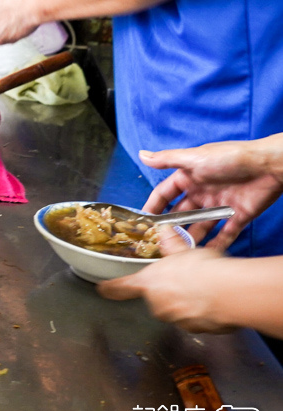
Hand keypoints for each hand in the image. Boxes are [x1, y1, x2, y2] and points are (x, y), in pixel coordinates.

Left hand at [97, 228, 235, 333]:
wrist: (227, 292)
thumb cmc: (200, 268)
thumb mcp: (183, 251)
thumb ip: (171, 245)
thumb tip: (164, 231)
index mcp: (148, 283)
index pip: (120, 287)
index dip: (110, 288)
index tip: (101, 289)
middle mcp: (157, 304)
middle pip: (155, 299)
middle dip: (167, 291)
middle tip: (184, 279)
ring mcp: (176, 319)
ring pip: (176, 311)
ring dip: (185, 303)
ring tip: (203, 289)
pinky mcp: (196, 330)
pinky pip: (196, 321)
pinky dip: (202, 313)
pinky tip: (214, 302)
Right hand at [140, 138, 282, 249]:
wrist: (268, 166)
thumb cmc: (230, 157)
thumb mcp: (194, 158)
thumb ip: (167, 159)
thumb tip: (142, 155)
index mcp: (190, 177)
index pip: (165, 194)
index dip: (154, 206)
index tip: (143, 221)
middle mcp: (202, 192)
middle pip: (181, 213)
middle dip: (171, 227)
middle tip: (159, 242)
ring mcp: (220, 204)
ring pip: (200, 226)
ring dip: (191, 238)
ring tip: (180, 253)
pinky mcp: (238, 215)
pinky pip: (225, 233)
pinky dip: (216, 244)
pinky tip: (206, 254)